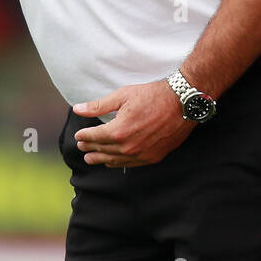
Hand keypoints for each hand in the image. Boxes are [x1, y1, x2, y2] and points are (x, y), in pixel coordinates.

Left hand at [72, 79, 197, 167]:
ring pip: (115, 161)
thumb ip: (98, 105)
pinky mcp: (153, 157)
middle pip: (103, 150)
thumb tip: (78, 109)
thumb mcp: (122, 95)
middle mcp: (128, 147)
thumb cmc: (153, 96)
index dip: (84, 136)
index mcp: (118, 131)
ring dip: (101, 159)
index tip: (79, 135)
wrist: (182, 103)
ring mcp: (141, 154)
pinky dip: (119, 163)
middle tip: (81, 147)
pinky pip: (131, 164)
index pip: (95, 137)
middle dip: (90, 148)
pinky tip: (113, 161)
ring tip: (92, 159)